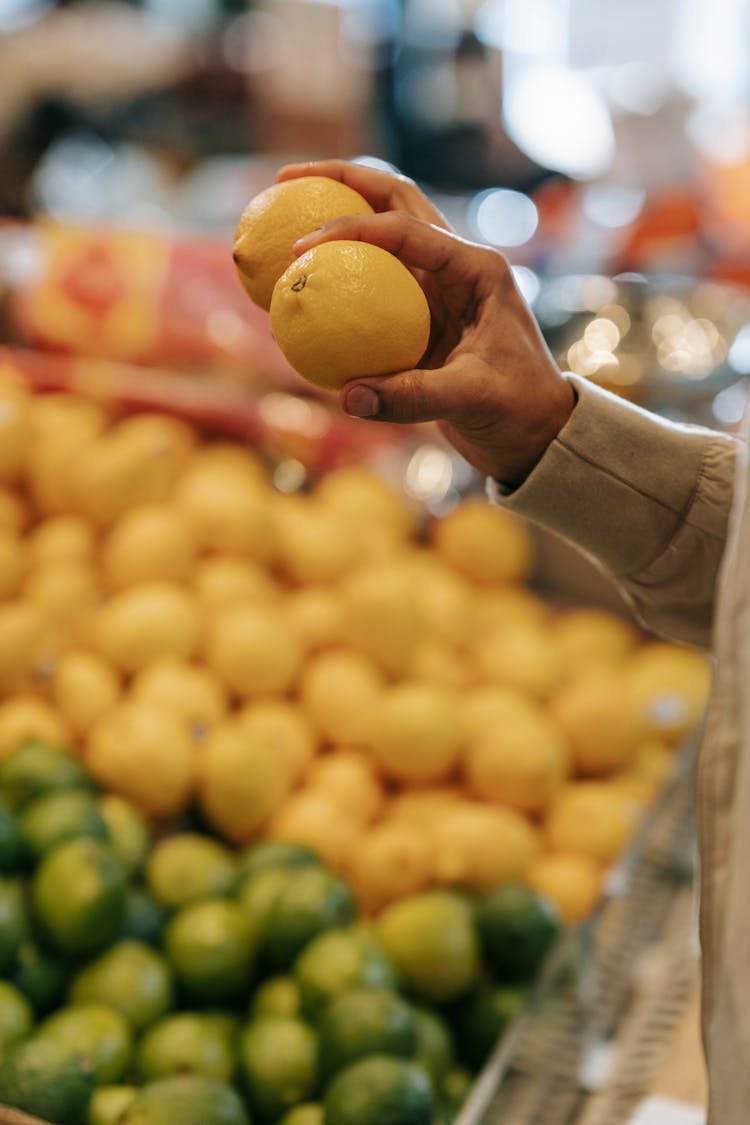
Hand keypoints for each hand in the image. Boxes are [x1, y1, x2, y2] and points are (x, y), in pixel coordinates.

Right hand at [276, 160, 573, 487]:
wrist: (533, 433)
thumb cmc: (516, 409)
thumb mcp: (472, 399)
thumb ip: (412, 397)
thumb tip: (347, 398)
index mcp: (476, 268)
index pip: (406, 229)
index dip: (351, 229)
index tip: (301, 246)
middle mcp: (456, 264)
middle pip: (393, 198)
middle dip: (340, 180)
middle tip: (285, 177)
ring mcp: (437, 287)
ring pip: (382, 231)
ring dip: (337, 212)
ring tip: (284, 210)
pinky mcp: (420, 314)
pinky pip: (371, 282)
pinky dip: (337, 272)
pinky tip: (298, 280)